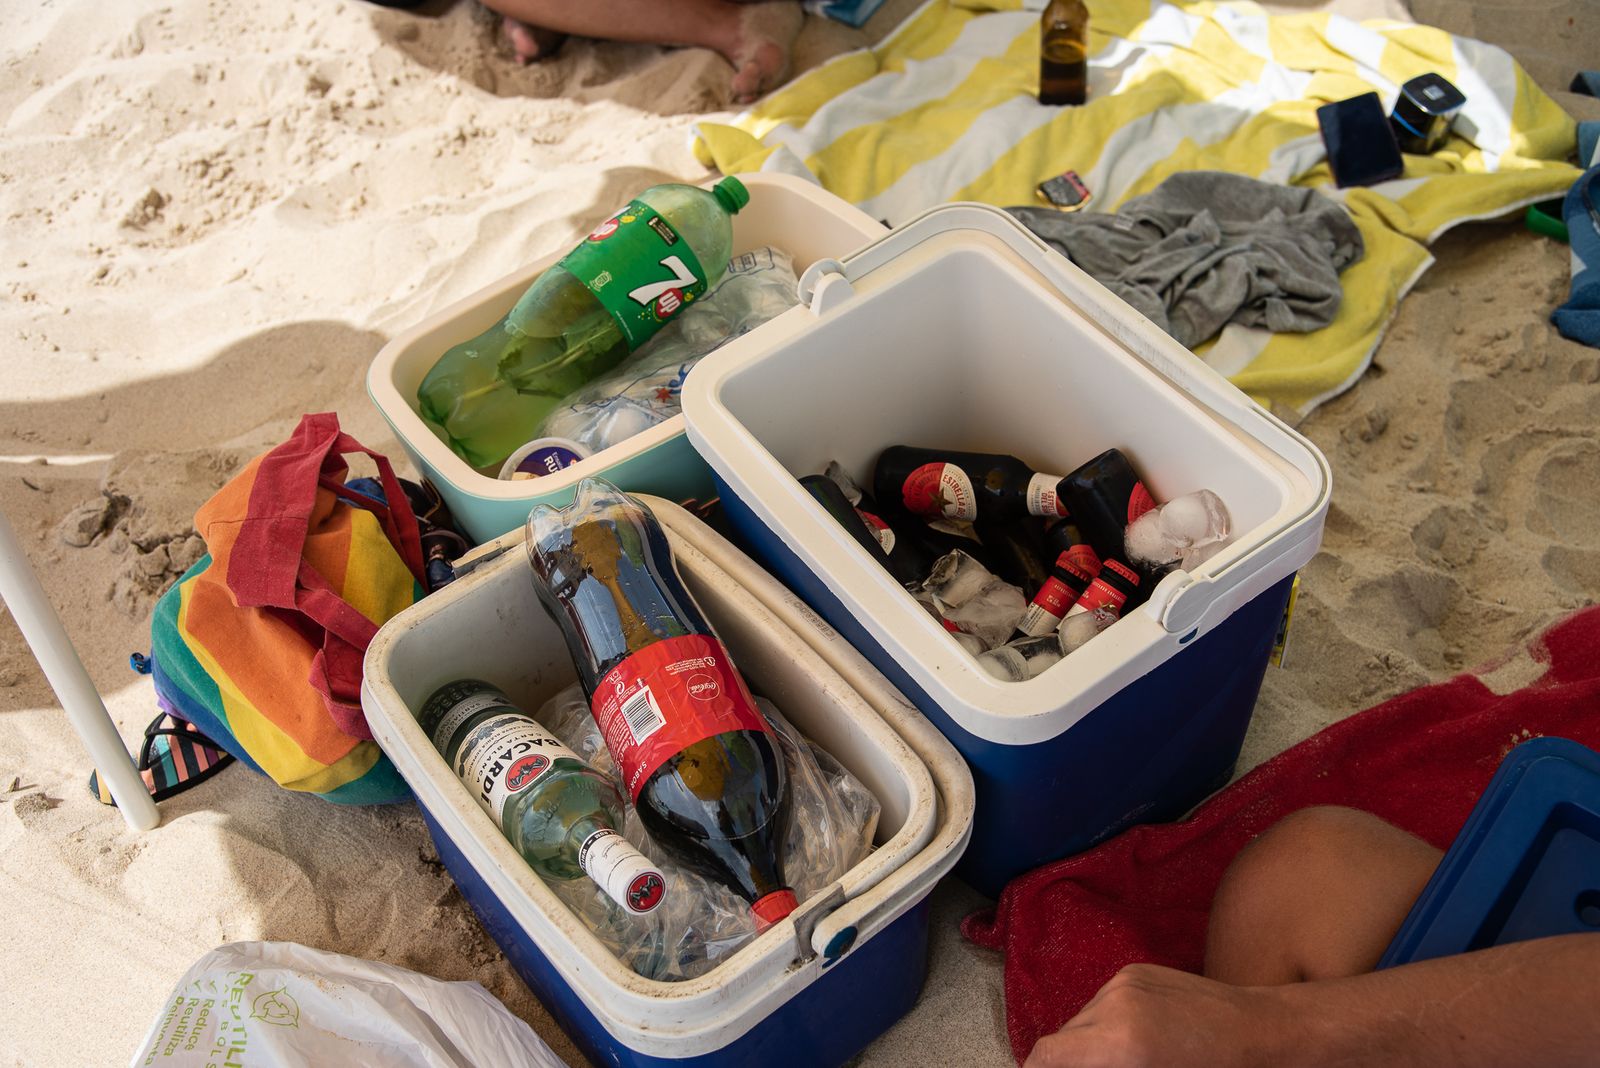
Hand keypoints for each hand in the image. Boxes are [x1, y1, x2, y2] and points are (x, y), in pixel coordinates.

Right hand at [1024, 964, 1288, 1067]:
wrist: (1269, 1035)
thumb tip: (1066, 1067)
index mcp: (1119, 1044)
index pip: (1045, 1057)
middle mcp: (1115, 1005)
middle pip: (1060, 1040)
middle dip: (1072, 1062)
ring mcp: (1125, 983)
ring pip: (1081, 1021)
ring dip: (1091, 1045)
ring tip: (1126, 1061)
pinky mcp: (1137, 972)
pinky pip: (1103, 1003)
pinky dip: (1109, 1025)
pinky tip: (1142, 1041)